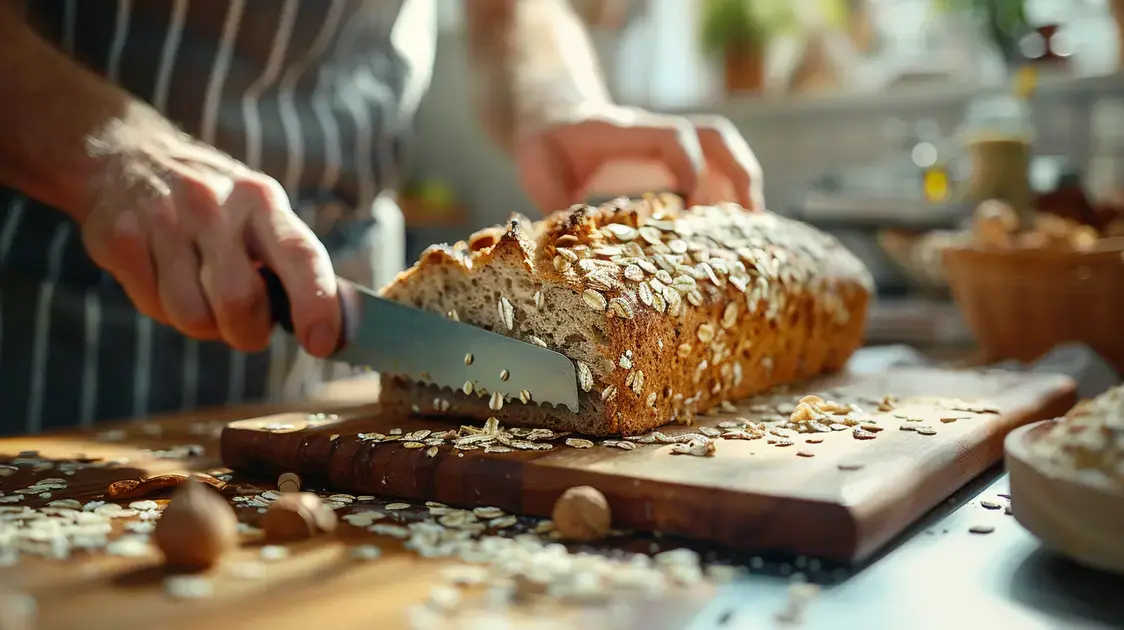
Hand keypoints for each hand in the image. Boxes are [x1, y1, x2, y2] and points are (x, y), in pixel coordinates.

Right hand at [80, 117, 339, 355]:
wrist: (124, 152)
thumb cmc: (212, 203)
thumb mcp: (259, 211)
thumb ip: (291, 263)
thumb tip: (329, 329)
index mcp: (262, 200)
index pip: (301, 254)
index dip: (315, 303)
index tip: (321, 343)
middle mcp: (214, 205)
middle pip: (240, 300)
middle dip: (248, 332)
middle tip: (246, 327)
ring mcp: (163, 220)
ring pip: (193, 315)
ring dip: (204, 325)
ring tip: (202, 296)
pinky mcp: (118, 238)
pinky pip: (153, 307)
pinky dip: (164, 310)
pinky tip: (165, 280)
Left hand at [514, 104, 763, 211]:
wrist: (552, 119)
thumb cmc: (545, 147)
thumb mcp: (536, 172)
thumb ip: (555, 204)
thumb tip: (575, 247)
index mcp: (622, 131)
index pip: (672, 137)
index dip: (690, 167)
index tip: (692, 208)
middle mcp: (654, 134)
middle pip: (714, 136)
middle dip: (739, 173)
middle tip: (750, 219)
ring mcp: (667, 146)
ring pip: (722, 152)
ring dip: (742, 187)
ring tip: (752, 233)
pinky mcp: (671, 162)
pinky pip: (712, 171)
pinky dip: (727, 198)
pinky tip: (730, 235)